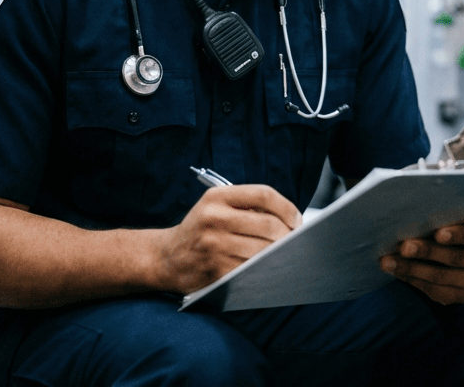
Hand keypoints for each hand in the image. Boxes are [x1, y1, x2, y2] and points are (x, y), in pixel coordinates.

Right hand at [155, 185, 301, 293]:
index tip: (297, 220)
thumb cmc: (200, 230)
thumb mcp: (215, 207)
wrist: (166, 257)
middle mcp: (214, 218)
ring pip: (263, 250)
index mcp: (217, 197)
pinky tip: (268, 269)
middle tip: (296, 243)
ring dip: (279, 255)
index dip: (287, 207)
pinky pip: (252, 270)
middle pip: (268, 225)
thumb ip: (247, 207)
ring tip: (286, 256)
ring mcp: (214, 245)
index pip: (263, 194)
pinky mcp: (216, 269)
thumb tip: (290, 221)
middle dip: (288, 236)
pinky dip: (265, 270)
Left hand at [380, 222, 463, 304]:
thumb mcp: (455, 218)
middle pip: (455, 257)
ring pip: (440, 277)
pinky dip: (411, 279)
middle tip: (402, 246)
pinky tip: (395, 270)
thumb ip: (443, 214)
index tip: (437, 233)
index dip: (459, 234)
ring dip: (411, 268)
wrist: (458, 252)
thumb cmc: (451, 226)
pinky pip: (434, 291)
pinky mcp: (461, 296)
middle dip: (426, 251)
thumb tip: (413, 210)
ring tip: (388, 260)